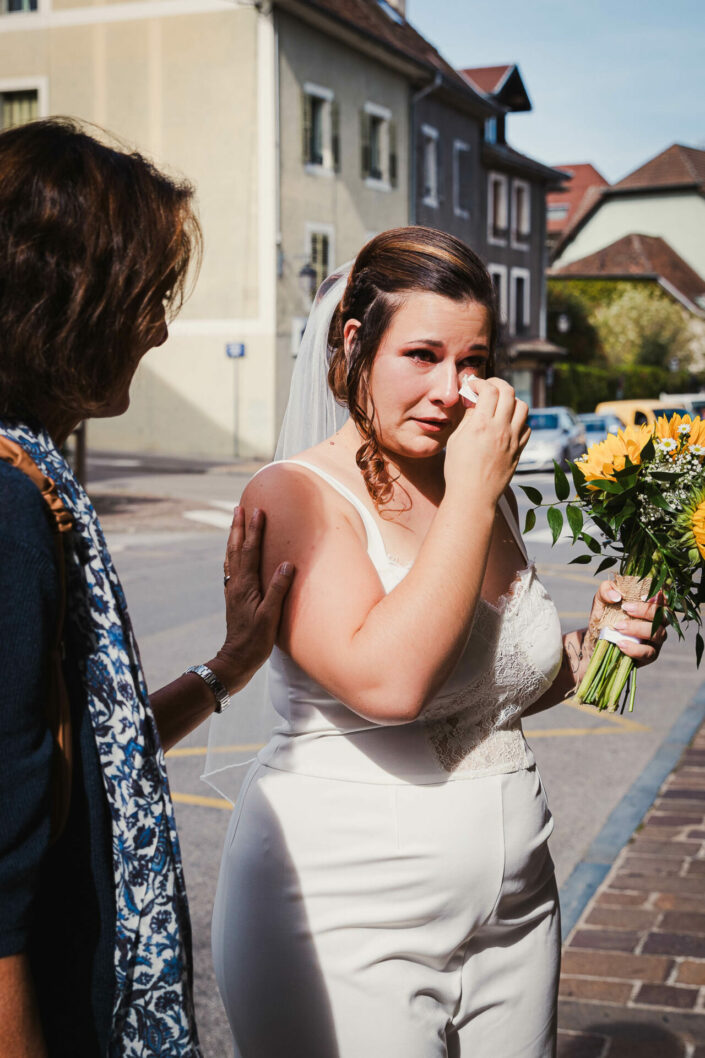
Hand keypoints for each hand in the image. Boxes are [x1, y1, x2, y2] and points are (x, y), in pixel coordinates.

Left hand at [211, 506, 293, 692]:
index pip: (251, 551)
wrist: (236, 659)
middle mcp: (236, 583)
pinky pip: (231, 567)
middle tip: (240, 508)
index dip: (255, 530)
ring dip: (234, 537)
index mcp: (245, 585)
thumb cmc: (256, 640)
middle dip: (239, 527)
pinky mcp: (233, 596)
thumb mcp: (270, 616)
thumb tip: (287, 564)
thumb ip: (278, 590)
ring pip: (232, 556)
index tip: (259, 510)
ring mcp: (233, 590)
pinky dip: (233, 554)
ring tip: (235, 522)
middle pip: (236, 549)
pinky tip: (234, 553)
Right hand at [444, 377, 529, 503]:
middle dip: (498, 384)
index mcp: (481, 425)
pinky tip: (507, 424)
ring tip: (500, 405)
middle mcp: (501, 429)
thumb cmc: (458, 471)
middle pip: (509, 393)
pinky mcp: (518, 451)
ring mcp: (513, 440)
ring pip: (523, 407)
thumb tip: (475, 404)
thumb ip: (468, 419)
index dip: (480, 382)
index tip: (473, 386)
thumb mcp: (456, 440)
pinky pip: (526, 427)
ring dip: (511, 400)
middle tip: (488, 387)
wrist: (473, 497)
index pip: (489, 390)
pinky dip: (518, 420)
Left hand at [579, 581, 667, 679]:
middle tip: (625, 609)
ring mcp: (656, 640)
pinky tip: (620, 643)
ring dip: (638, 629)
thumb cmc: (604, 617)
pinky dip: (635, 648)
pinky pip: (648, 652)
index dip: (660, 597)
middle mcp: (658, 623)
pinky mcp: (649, 656)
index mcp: (651, 607)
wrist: (595, 640)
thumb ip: (606, 590)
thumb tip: (616, 596)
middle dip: (646, 611)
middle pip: (664, 616)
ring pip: (658, 633)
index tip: (643, 596)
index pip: (665, 600)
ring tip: (618, 627)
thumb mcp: (601, 600)